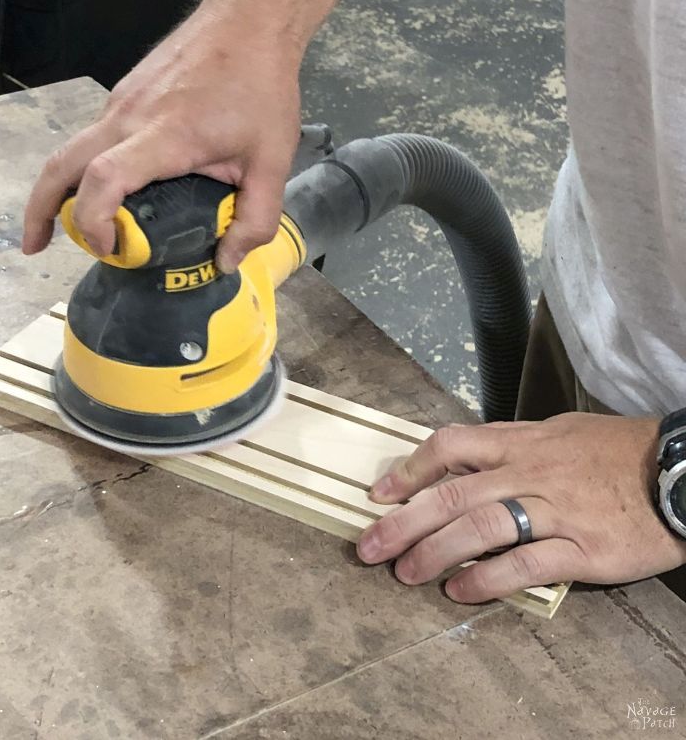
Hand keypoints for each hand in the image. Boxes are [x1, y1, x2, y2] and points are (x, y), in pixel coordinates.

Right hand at [22, 0, 302, 272]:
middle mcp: (129, 116)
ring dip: (60, 189)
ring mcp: (121, 102)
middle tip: (36, 246)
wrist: (250, 19)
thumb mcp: (272, 164)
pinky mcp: (125, 94)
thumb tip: (226, 263)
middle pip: (61, 164)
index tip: (106, 247)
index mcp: (165, 135)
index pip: (104, 178)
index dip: (94, 219)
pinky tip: (108, 190)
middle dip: (40, 209)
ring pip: (71, 149)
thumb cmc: (261, 87)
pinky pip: (94, 136)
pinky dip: (85, 168)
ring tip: (71, 226)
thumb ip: (255, 220)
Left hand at [356, 414, 685, 602]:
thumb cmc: (613, 452)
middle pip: (452, 495)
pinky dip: (487, 579)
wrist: (678, 472)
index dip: (409, 470)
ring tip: (405, 572)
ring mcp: (555, 510)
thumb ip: (508, 447)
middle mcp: (529, 472)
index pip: (450, 447)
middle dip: (403, 522)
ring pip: (480, 528)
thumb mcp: (556, 433)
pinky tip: (460, 591)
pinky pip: (525, 565)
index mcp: (520, 442)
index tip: (380, 494)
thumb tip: (462, 462)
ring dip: (434, 552)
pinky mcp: (582, 548)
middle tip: (369, 547)